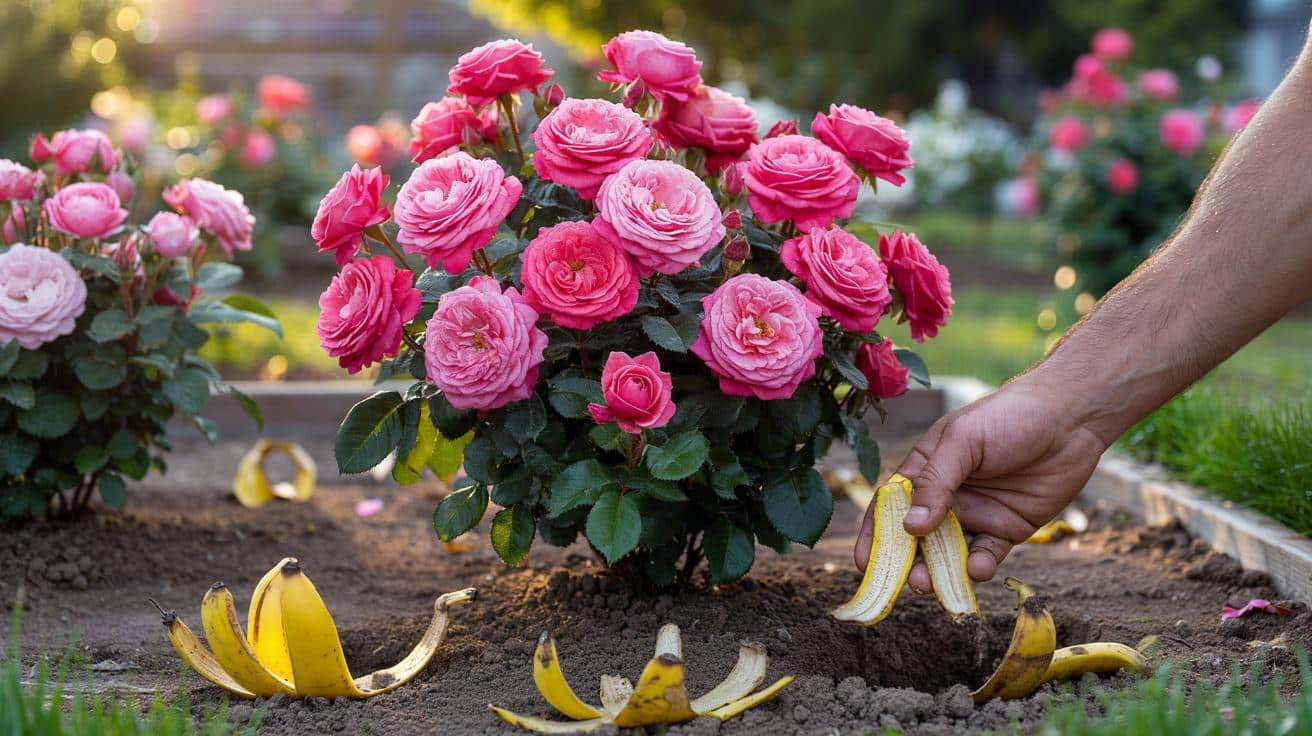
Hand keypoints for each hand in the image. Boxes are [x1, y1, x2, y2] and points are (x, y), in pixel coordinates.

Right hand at [853, 372, 1108, 591]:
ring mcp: (977, 514)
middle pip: (917, 538)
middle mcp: (947, 496)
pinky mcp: (1008, 528)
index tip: (866, 563)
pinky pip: (986, 555)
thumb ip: (936, 482)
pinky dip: (978, 567)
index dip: (876, 535)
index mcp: (926, 469)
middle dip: (909, 563)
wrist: (1070, 418)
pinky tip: (977, 567)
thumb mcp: (963, 442)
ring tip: (935, 584)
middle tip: (908, 582)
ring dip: (939, 572)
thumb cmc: (1008, 416)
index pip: (892, 507)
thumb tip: (910, 526)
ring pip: (949, 553)